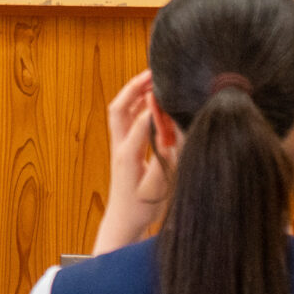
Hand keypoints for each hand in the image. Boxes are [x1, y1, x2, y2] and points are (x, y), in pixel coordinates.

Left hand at [92, 69, 165, 253]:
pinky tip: (152, 102)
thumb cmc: (141, 207)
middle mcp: (120, 146)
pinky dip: (138, 107)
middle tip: (152, 73)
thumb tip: (174, 135)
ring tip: (152, 80)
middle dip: (134, 88)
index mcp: (127, 155)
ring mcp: (119, 146)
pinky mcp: (123, 148)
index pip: (139, 122)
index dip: (154, 108)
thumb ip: (166, 159)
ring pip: (121, 111)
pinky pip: (127, 120)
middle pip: (119, 108)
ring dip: (134, 94)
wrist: (123, 220)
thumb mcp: (157, 186)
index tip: (169, 95)